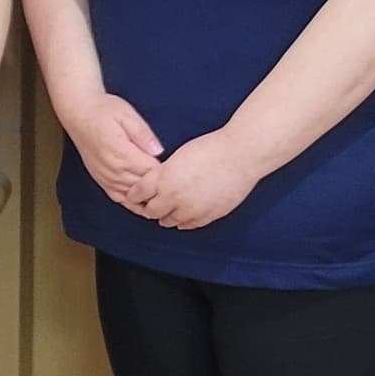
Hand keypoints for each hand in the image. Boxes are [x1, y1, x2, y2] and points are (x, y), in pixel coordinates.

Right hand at [59, 89, 165, 195]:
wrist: (78, 113)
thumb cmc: (103, 110)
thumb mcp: (127, 115)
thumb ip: (143, 134)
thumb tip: (159, 151)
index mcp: (122, 153)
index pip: (151, 172)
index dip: (166, 173)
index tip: (177, 169)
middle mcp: (113, 169)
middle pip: (144, 187)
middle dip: (159, 186)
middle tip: (175, 183)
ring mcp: (106, 177)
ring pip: (133, 196)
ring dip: (148, 195)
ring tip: (164, 193)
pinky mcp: (101, 180)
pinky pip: (119, 198)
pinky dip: (133, 201)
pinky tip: (144, 200)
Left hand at [112, 133, 260, 231]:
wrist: (240, 156)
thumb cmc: (211, 149)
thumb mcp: (178, 156)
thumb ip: (163, 173)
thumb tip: (154, 183)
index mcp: (164, 179)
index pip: (137, 194)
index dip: (134, 194)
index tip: (135, 194)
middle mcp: (174, 197)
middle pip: (150, 212)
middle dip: (149, 206)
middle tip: (151, 201)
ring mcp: (191, 210)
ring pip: (168, 222)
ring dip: (166, 215)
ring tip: (170, 206)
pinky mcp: (206, 217)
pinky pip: (188, 226)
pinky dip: (184, 220)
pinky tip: (186, 211)